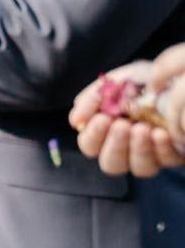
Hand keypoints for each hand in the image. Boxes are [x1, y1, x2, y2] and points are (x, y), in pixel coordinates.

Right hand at [71, 58, 184, 177]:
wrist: (171, 79)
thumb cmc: (140, 81)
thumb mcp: (113, 82)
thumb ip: (91, 99)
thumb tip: (75, 122)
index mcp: (105, 131)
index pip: (89, 145)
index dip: (93, 136)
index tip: (102, 119)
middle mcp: (126, 148)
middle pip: (111, 164)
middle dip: (115, 146)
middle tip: (121, 126)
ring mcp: (151, 154)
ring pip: (140, 169)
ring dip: (139, 150)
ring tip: (142, 128)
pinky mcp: (172, 155)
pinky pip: (166, 161)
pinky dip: (161, 148)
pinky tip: (160, 132)